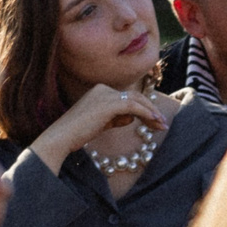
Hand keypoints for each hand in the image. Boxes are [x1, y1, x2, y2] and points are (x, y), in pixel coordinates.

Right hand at [29, 83, 175, 173]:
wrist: (63, 137)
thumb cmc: (79, 133)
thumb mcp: (102, 123)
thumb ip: (116, 117)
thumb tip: (132, 117)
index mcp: (100, 91)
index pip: (128, 97)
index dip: (144, 109)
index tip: (155, 122)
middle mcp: (103, 89)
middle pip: (135, 97)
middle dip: (151, 110)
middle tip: (163, 124)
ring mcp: (105, 94)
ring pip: (137, 101)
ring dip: (152, 113)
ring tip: (162, 126)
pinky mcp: (108, 103)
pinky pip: (133, 107)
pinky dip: (146, 114)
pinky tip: (154, 122)